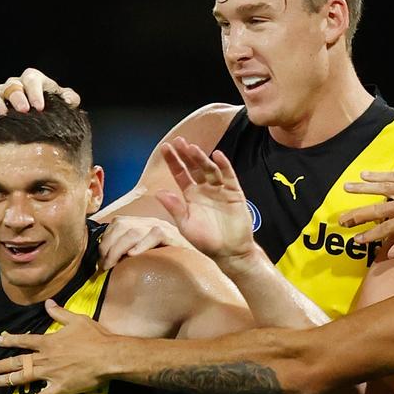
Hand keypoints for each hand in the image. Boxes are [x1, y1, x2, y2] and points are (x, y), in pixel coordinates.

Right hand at [0, 67, 79, 119]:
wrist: (31, 131)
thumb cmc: (48, 113)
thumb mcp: (60, 105)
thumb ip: (69, 98)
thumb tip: (70, 100)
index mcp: (33, 82)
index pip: (33, 79)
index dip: (35, 91)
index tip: (40, 107)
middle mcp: (15, 85)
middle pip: (14, 85)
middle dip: (19, 97)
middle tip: (24, 110)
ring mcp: (0, 93)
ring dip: (1, 102)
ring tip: (4, 113)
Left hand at [0, 300, 116, 393]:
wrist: (107, 356)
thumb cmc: (94, 337)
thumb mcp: (77, 320)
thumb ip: (60, 313)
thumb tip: (48, 303)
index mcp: (49, 342)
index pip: (25, 340)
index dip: (11, 340)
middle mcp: (45, 358)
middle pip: (19, 361)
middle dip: (2, 364)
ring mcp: (50, 374)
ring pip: (24, 377)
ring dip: (7, 380)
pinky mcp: (59, 388)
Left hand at [98, 216, 192, 269]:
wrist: (196, 276)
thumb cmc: (166, 271)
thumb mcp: (141, 260)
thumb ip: (126, 254)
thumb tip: (102, 259)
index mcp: (143, 225)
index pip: (118, 222)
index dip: (105, 239)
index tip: (100, 259)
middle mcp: (152, 223)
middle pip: (122, 224)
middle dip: (108, 246)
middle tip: (104, 265)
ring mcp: (164, 228)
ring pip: (134, 230)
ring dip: (118, 249)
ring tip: (113, 264)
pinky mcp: (175, 237)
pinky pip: (155, 234)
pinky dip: (141, 245)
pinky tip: (132, 256)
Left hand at [154, 137, 256, 264]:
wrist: (230, 252)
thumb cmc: (206, 241)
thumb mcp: (186, 225)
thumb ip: (174, 208)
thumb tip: (158, 192)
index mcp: (191, 196)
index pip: (180, 174)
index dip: (173, 161)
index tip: (165, 147)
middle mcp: (204, 189)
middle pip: (194, 167)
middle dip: (186, 155)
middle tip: (179, 141)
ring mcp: (220, 190)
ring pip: (210, 169)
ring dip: (202, 159)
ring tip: (193, 148)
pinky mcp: (234, 193)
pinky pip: (229, 176)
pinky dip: (224, 166)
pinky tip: (218, 156)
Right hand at [339, 171, 393, 258]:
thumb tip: (391, 252)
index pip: (386, 229)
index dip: (370, 235)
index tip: (356, 239)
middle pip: (379, 209)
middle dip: (358, 214)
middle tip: (342, 219)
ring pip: (383, 188)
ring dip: (363, 188)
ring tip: (346, 188)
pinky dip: (379, 175)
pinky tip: (365, 174)